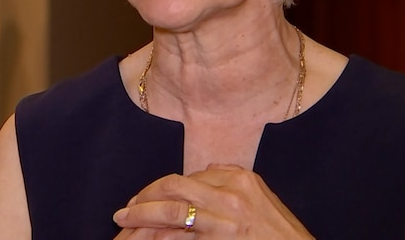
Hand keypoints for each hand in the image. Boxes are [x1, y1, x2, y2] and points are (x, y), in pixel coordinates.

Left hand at [112, 164, 314, 238]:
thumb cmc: (280, 234)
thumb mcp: (261, 197)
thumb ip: (233, 181)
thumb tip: (205, 171)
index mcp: (241, 178)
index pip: (190, 176)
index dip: (161, 187)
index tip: (146, 197)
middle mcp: (232, 193)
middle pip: (175, 186)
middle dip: (145, 196)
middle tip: (126, 209)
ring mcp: (227, 218)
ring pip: (173, 211)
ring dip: (143, 216)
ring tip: (124, 222)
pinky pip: (182, 237)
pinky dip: (160, 238)